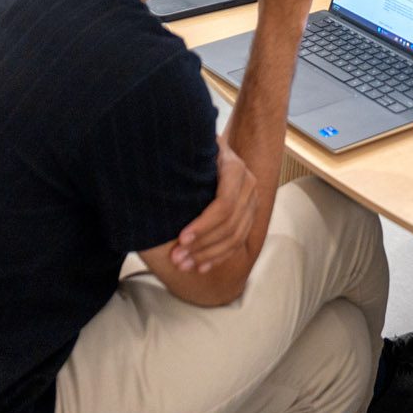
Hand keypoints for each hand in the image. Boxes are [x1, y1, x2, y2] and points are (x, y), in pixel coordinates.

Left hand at [169, 140, 257, 273]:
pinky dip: (219, 256)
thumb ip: (183, 156)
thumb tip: (160, 167)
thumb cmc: (195, 145)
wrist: (215, 147)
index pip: (225, 204)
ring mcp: (251, 202)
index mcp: (235, 168)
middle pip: (230, 225)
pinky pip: (238, 242)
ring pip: (235, 237)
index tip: (181, 238)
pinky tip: (201, 267)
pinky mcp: (248, 215)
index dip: (204, 225)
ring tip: (183, 265)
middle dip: (202, 245)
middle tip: (176, 258)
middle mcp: (249, 186)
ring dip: (208, 255)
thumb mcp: (191, 145)